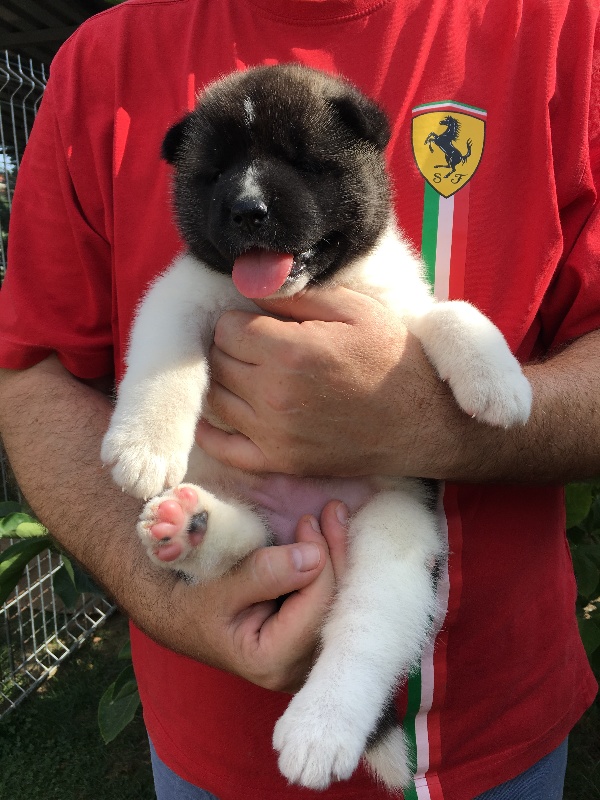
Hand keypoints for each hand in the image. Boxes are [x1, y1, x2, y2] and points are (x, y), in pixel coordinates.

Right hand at [166, 500, 348, 692]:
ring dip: (338, 558)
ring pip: (338, 603)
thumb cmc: (191, 604)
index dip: (321, 559)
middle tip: (334, 511)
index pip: (316, 605)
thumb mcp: (220, 588)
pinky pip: (329, 603)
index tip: (309, 520)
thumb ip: (265, 573)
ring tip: (336, 517)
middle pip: (334, 605)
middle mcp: (297, 668)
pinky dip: (331, 569)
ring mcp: (306, 658)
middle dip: (337, 554)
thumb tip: (313, 555)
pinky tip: (330, 539)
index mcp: (273, 660)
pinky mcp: (307, 643)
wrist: (175, 617)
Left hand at [198, 286, 445, 476]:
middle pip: (217, 362)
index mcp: (291, 353)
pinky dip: (209, 432)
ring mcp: (274, 434)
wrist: (421, 421)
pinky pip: (222, 449)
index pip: (225, 328)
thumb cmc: (390, 359)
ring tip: (247, 372)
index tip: (255, 321)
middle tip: (253, 345)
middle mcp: (274, 396)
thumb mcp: (354, 310)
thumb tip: (249, 284)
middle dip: (230, 347)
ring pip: (214, 400)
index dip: (238, 320)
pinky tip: (216, 416)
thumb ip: (296, 296)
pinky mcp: (280, 462)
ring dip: (224, 382)